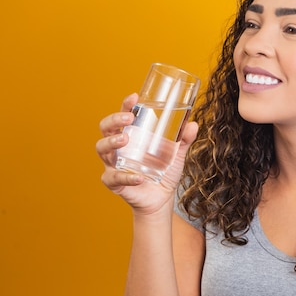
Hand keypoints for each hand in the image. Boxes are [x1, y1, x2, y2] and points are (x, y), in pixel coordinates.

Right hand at [96, 93, 198, 215]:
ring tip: (124, 140)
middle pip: (106, 128)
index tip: (134, 97)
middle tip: (128, 118)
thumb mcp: (176, 154)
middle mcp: (118, 147)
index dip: (125, 105)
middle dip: (114, 120)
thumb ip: (183, 139)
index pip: (123, 116)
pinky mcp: (115, 182)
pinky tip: (139, 177)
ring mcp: (113, 164)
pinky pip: (113, 178)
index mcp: (132, 135)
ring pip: (102, 149)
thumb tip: (193, 124)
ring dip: (111, 142)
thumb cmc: (164, 171)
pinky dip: (126, 177)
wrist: (161, 199)